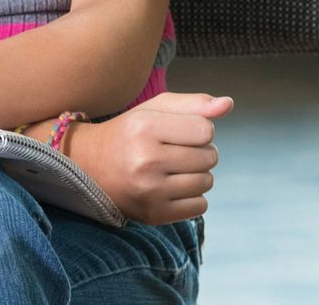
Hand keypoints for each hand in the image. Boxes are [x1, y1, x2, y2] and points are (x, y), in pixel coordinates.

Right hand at [65, 91, 231, 223]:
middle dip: (201, 152)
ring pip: (208, 182)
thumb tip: (228, 104)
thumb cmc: (131, 133)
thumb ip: (195, 103)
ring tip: (174, 169)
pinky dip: (194, 197)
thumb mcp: (156, 109)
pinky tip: (173, 188)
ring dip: (199, 174)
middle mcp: (145, 160)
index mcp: (145, 128)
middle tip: (176, 151)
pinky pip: (200, 207)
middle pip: (210, 157)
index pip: (206, 130)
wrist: (90, 167)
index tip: (181, 132)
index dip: (200, 129)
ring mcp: (149, 191)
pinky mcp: (153, 215)